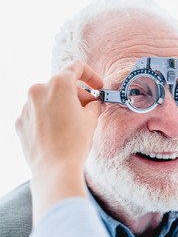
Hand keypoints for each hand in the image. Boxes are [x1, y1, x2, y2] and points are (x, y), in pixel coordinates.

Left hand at [15, 60, 102, 221]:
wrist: (55, 168)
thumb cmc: (75, 142)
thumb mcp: (92, 119)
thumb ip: (93, 104)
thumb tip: (93, 103)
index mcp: (58, 85)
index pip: (76, 68)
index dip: (91, 76)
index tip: (98, 87)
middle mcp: (38, 90)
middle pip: (62, 85)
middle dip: (78, 96)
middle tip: (90, 110)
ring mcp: (26, 106)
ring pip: (49, 99)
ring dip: (63, 107)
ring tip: (74, 125)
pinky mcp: (20, 122)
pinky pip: (38, 113)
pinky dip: (50, 118)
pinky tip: (59, 133)